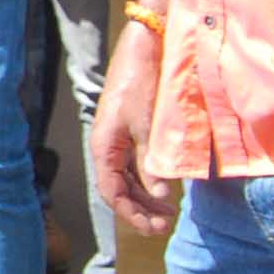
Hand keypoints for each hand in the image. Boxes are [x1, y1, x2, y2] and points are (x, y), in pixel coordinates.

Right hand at [93, 14, 182, 236]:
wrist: (147, 46)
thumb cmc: (143, 82)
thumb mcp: (149, 126)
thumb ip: (153, 162)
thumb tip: (161, 194)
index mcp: (104, 146)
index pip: (112, 192)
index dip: (131, 213)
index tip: (153, 228)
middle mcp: (108, 146)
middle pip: (119, 189)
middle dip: (140, 210)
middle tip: (166, 225)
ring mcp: (119, 139)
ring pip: (129, 179)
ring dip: (146, 197)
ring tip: (169, 212)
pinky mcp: (132, 130)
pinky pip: (136, 165)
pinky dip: (150, 180)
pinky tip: (167, 187)